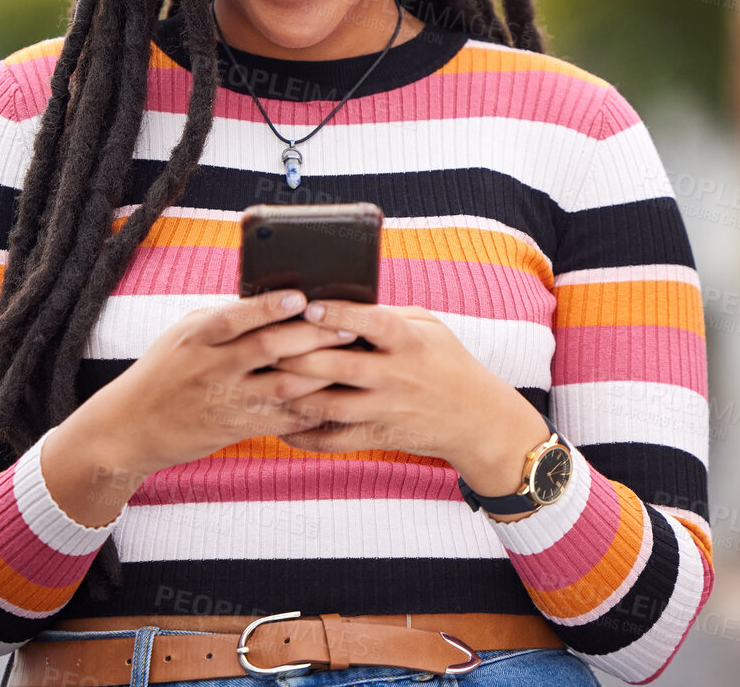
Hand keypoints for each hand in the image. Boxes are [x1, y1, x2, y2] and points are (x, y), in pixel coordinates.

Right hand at [79, 289, 357, 476]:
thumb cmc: (164, 372)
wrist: (130, 428)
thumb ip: (224, 320)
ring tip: (350, 360)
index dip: (271, 307)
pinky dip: (309, 410)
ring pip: (284, 386)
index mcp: (196, 336)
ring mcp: (224, 400)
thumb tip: (274, 301)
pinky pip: (281, 420)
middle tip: (348, 326)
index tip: (302, 297)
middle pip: (270, 348)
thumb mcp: (184, 335)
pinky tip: (333, 398)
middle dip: (313, 336)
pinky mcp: (234, 429)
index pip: (236, 316)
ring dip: (321, 373)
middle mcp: (210, 366)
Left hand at [265, 299, 551, 504]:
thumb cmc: (443, 360)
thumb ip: (385, 314)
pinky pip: (336, 440)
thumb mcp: (427, 327)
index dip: (341, 315)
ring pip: (332, 405)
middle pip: (342, 367)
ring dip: (295, 395)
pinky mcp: (379, 437)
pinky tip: (279, 424)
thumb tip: (338, 299)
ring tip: (265, 381)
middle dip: (301, 356)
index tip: (310, 305)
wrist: (474, 418)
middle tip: (265, 344)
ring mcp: (387, 410)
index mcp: (410, 342)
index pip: (373, 324)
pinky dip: (304, 435)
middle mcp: (397, 376)